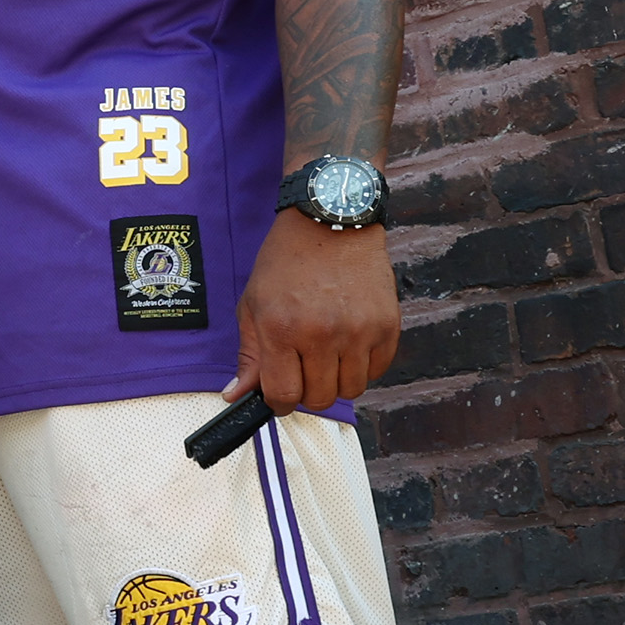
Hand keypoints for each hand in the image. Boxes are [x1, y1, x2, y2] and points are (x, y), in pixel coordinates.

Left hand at [228, 211, 398, 413]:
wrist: (331, 222)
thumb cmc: (286, 261)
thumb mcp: (253, 304)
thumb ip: (249, 355)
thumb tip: (237, 397)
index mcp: (282, 329)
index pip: (283, 396)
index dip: (279, 402)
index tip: (279, 394)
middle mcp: (322, 334)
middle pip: (319, 399)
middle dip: (307, 392)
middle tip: (302, 368)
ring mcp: (359, 331)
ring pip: (351, 390)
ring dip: (336, 381)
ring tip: (326, 354)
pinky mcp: (387, 326)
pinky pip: (377, 371)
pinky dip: (362, 366)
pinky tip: (349, 344)